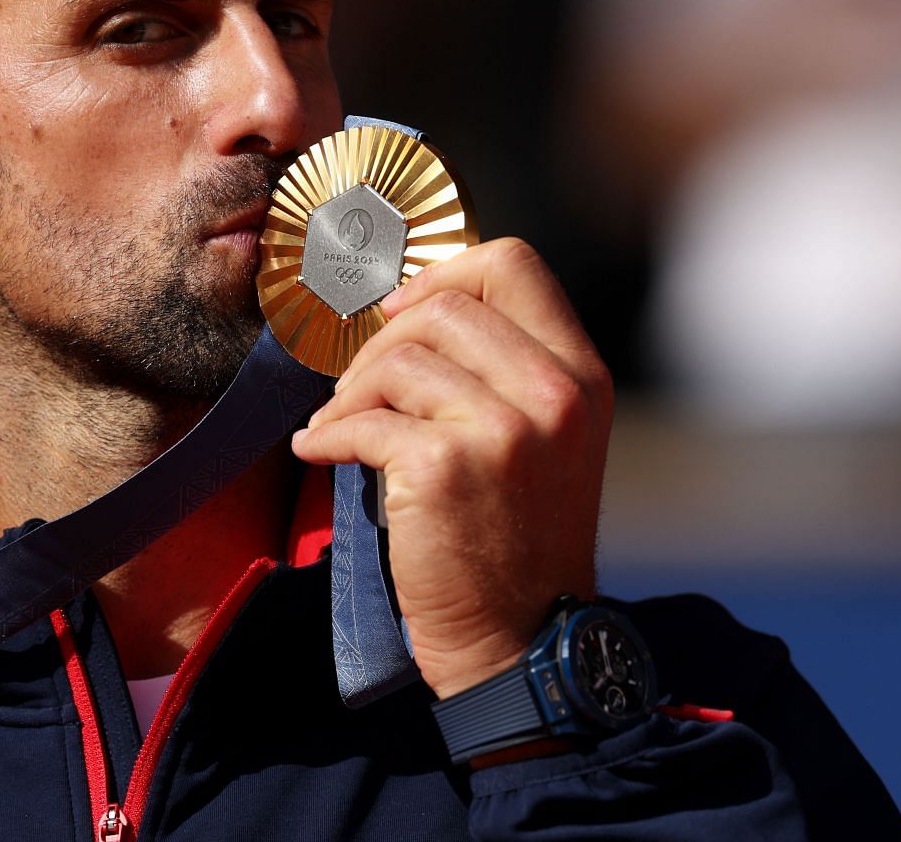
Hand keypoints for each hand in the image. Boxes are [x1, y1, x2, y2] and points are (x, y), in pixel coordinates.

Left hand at [290, 238, 612, 697]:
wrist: (519, 639)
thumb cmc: (515, 535)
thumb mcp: (544, 437)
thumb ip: (502, 367)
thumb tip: (410, 303)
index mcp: (580, 375)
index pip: (513, 263)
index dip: (443, 275)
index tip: (402, 311)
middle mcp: (552, 395)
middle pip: (441, 307)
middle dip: (382, 342)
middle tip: (359, 388)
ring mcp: (502, 431)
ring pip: (394, 361)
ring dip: (350, 395)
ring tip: (341, 428)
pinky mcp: (444, 468)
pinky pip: (361, 421)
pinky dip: (326, 436)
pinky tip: (320, 452)